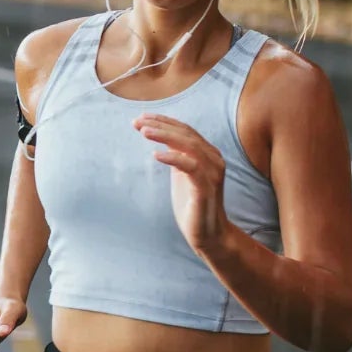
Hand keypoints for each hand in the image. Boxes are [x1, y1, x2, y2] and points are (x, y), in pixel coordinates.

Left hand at [135, 113, 231, 259]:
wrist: (208, 234)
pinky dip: (173, 158)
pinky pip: (191, 167)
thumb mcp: (182, 175)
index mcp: (208, 154)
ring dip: (165, 136)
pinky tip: (155, 155)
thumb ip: (177, 156)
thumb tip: (161, 138)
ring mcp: (212, 173)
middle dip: (161, 125)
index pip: (185, 130)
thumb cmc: (193, 204)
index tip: (142, 117)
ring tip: (144, 131)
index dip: (164, 121)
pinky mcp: (206, 189)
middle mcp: (214, 160)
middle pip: (186, 134)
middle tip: (138, 121)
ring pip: (189, 146)